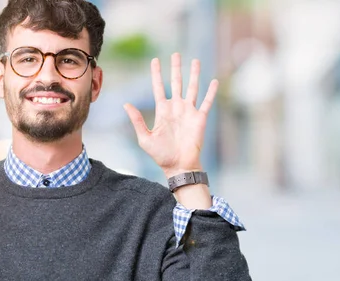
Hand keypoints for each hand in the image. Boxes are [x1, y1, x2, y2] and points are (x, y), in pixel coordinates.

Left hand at [124, 53, 217, 177]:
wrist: (179, 166)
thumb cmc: (161, 155)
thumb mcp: (145, 138)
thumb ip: (137, 120)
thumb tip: (126, 104)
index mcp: (162, 111)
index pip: (158, 87)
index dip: (156, 74)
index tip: (155, 60)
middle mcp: (176, 108)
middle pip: (176, 83)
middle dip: (175, 69)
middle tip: (175, 54)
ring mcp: (189, 112)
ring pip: (192, 88)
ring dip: (194, 75)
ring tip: (195, 61)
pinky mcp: (200, 118)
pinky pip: (206, 102)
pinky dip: (210, 92)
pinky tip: (213, 81)